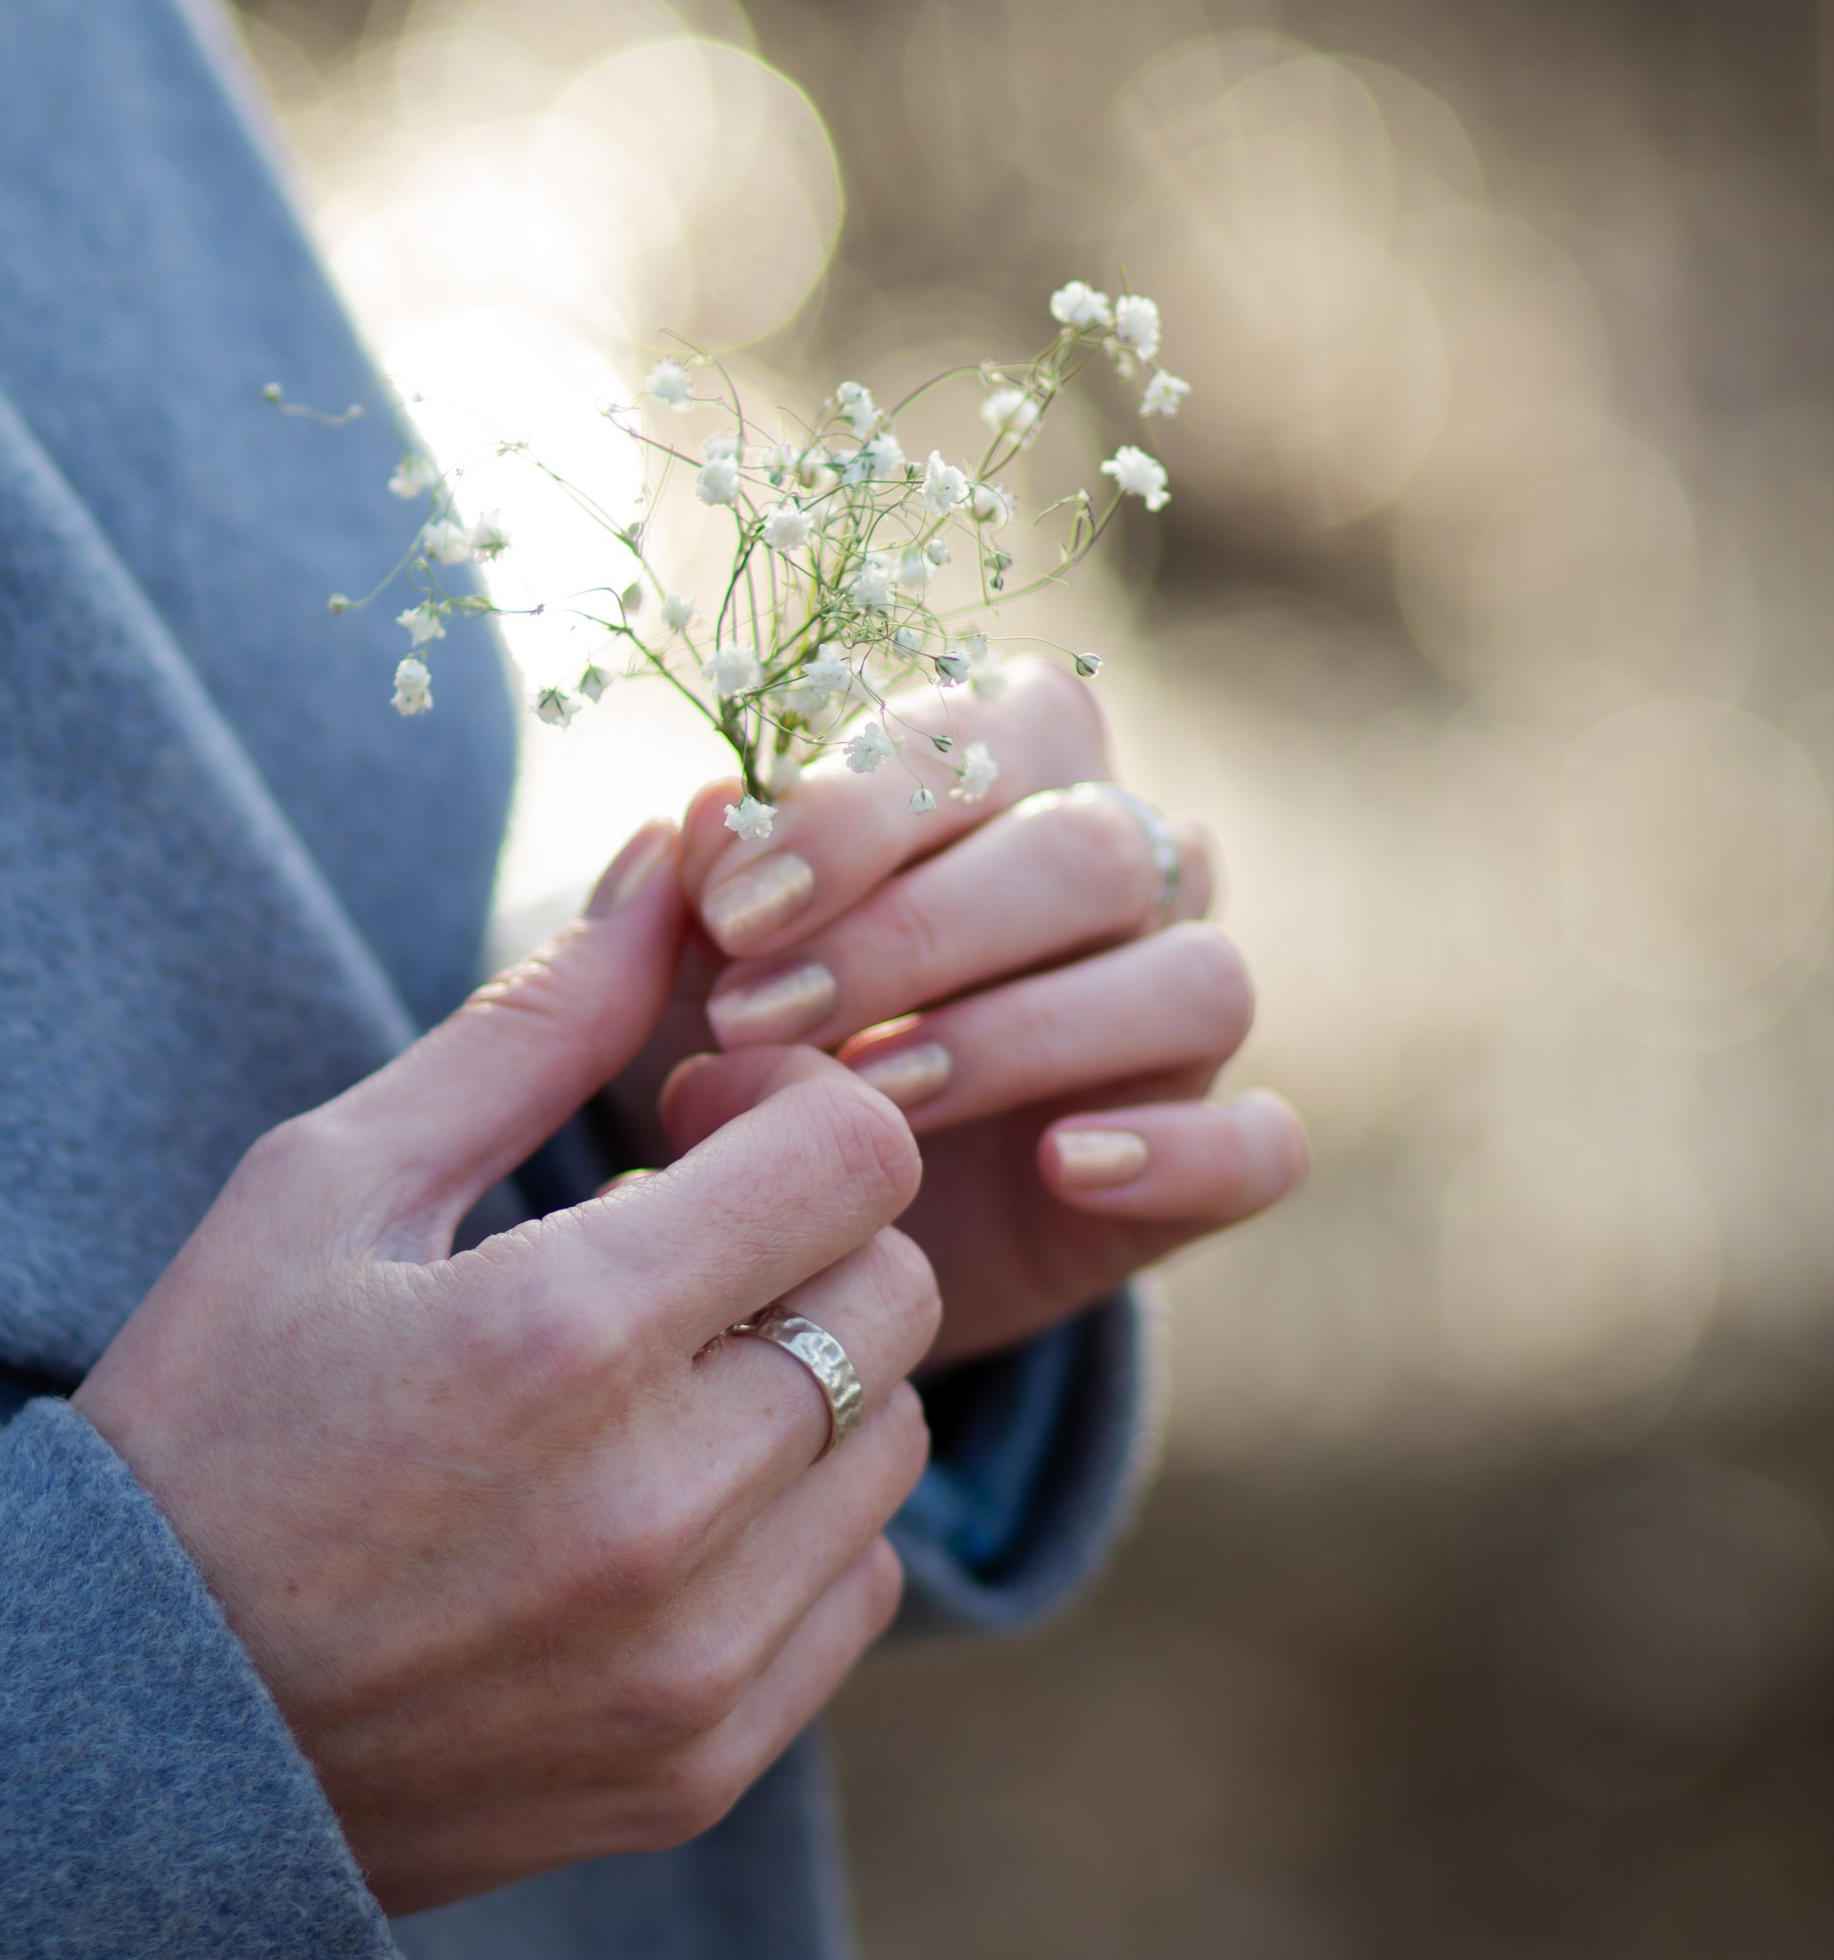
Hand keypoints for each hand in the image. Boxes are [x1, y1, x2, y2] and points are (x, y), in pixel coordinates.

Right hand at [76, 821, 937, 1917]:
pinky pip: (860, 1584)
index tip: (701, 1117)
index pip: (856, 1153)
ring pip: (892, 1438)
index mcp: (564, 1333)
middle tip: (677, 1234)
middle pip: (895, 1289)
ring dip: (810, 1373)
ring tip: (661, 1372)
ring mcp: (694, 1656)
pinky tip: (667, 1498)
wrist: (130, 1738)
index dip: (796, 1100)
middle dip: (807, 1229)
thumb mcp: (332, 1186)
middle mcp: (660, 1507)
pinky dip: (796, 1520)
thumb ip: (537, 1023)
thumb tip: (686, 852)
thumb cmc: (213, 1417)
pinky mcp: (706, 1760)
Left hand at [668, 664, 1306, 1369]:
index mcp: (1015, 764)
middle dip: (916, 933)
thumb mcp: (697, 961)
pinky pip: (1261, 1142)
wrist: (801, 1222)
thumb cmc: (755, 1030)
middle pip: (1090, 852)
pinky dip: (1179, 1152)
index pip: (984, 737)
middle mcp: (1129, 866)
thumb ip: (703, 884)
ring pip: (1195, 981)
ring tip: (873, 1099)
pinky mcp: (1215, 1153)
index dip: (858, 815)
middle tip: (765, 1016)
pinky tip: (1066, 1166)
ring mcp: (1183, 1009)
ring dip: (1023, 1036)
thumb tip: (709, 815)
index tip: (730, 911)